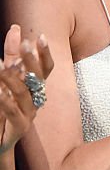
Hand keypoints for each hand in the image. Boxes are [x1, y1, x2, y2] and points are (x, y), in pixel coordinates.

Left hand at [0, 25, 52, 153]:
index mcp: (35, 88)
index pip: (46, 69)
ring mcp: (29, 115)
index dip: (45, 54)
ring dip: (12, 79)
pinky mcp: (19, 128)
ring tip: (1, 66)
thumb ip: (11, 54)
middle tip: (26, 45)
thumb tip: (16, 28)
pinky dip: (5, 100)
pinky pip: (13, 112)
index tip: (41, 37)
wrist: (1, 140)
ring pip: (24, 94)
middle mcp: (36, 100)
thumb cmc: (4, 106)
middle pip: (38, 79)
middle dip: (32, 61)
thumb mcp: (7, 77)